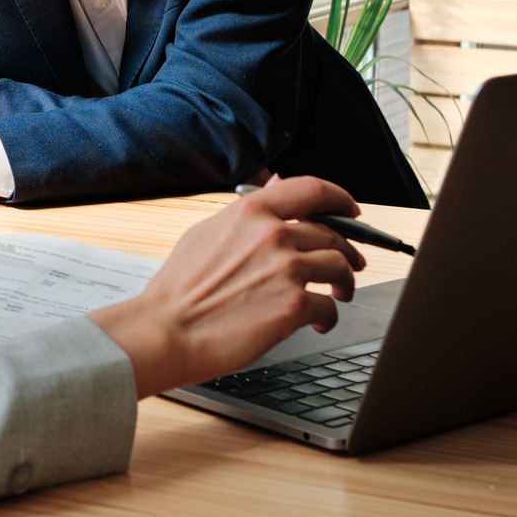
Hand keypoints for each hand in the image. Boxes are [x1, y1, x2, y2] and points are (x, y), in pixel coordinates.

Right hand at [88, 174, 365, 397]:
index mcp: (251, 212)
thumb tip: (277, 185)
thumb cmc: (179, 288)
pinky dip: (328, 316)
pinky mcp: (293, 307)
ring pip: (339, 267)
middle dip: (347, 250)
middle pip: (332, 234)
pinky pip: (329, 307)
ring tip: (339, 293)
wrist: (166, 331)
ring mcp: (286, 270)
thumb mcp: (207, 232)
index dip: (340, 198)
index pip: (313, 190)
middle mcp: (273, 235)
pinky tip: (318, 322)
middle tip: (348, 265)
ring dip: (345, 282)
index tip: (350, 210)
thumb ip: (247, 211)